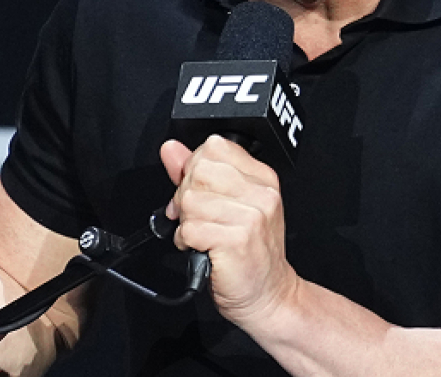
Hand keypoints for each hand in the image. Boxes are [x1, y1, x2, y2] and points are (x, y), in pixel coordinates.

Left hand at [160, 135, 298, 326]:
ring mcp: (252, 217)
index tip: (199, 192)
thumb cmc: (249, 254)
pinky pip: (190, 228)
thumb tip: (171, 149)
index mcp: (261, 178)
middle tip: (197, 218)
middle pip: (199, 171)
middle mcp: (261, 193)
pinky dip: (186, 241)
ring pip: (191, 200)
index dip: (195, 169)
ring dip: (186, 222)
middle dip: (186, 196)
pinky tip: (200, 248)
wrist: (269, 295)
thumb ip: (197, 174)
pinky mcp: (238, 240)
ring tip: (201, 235)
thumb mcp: (228, 205)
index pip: (215, 146)